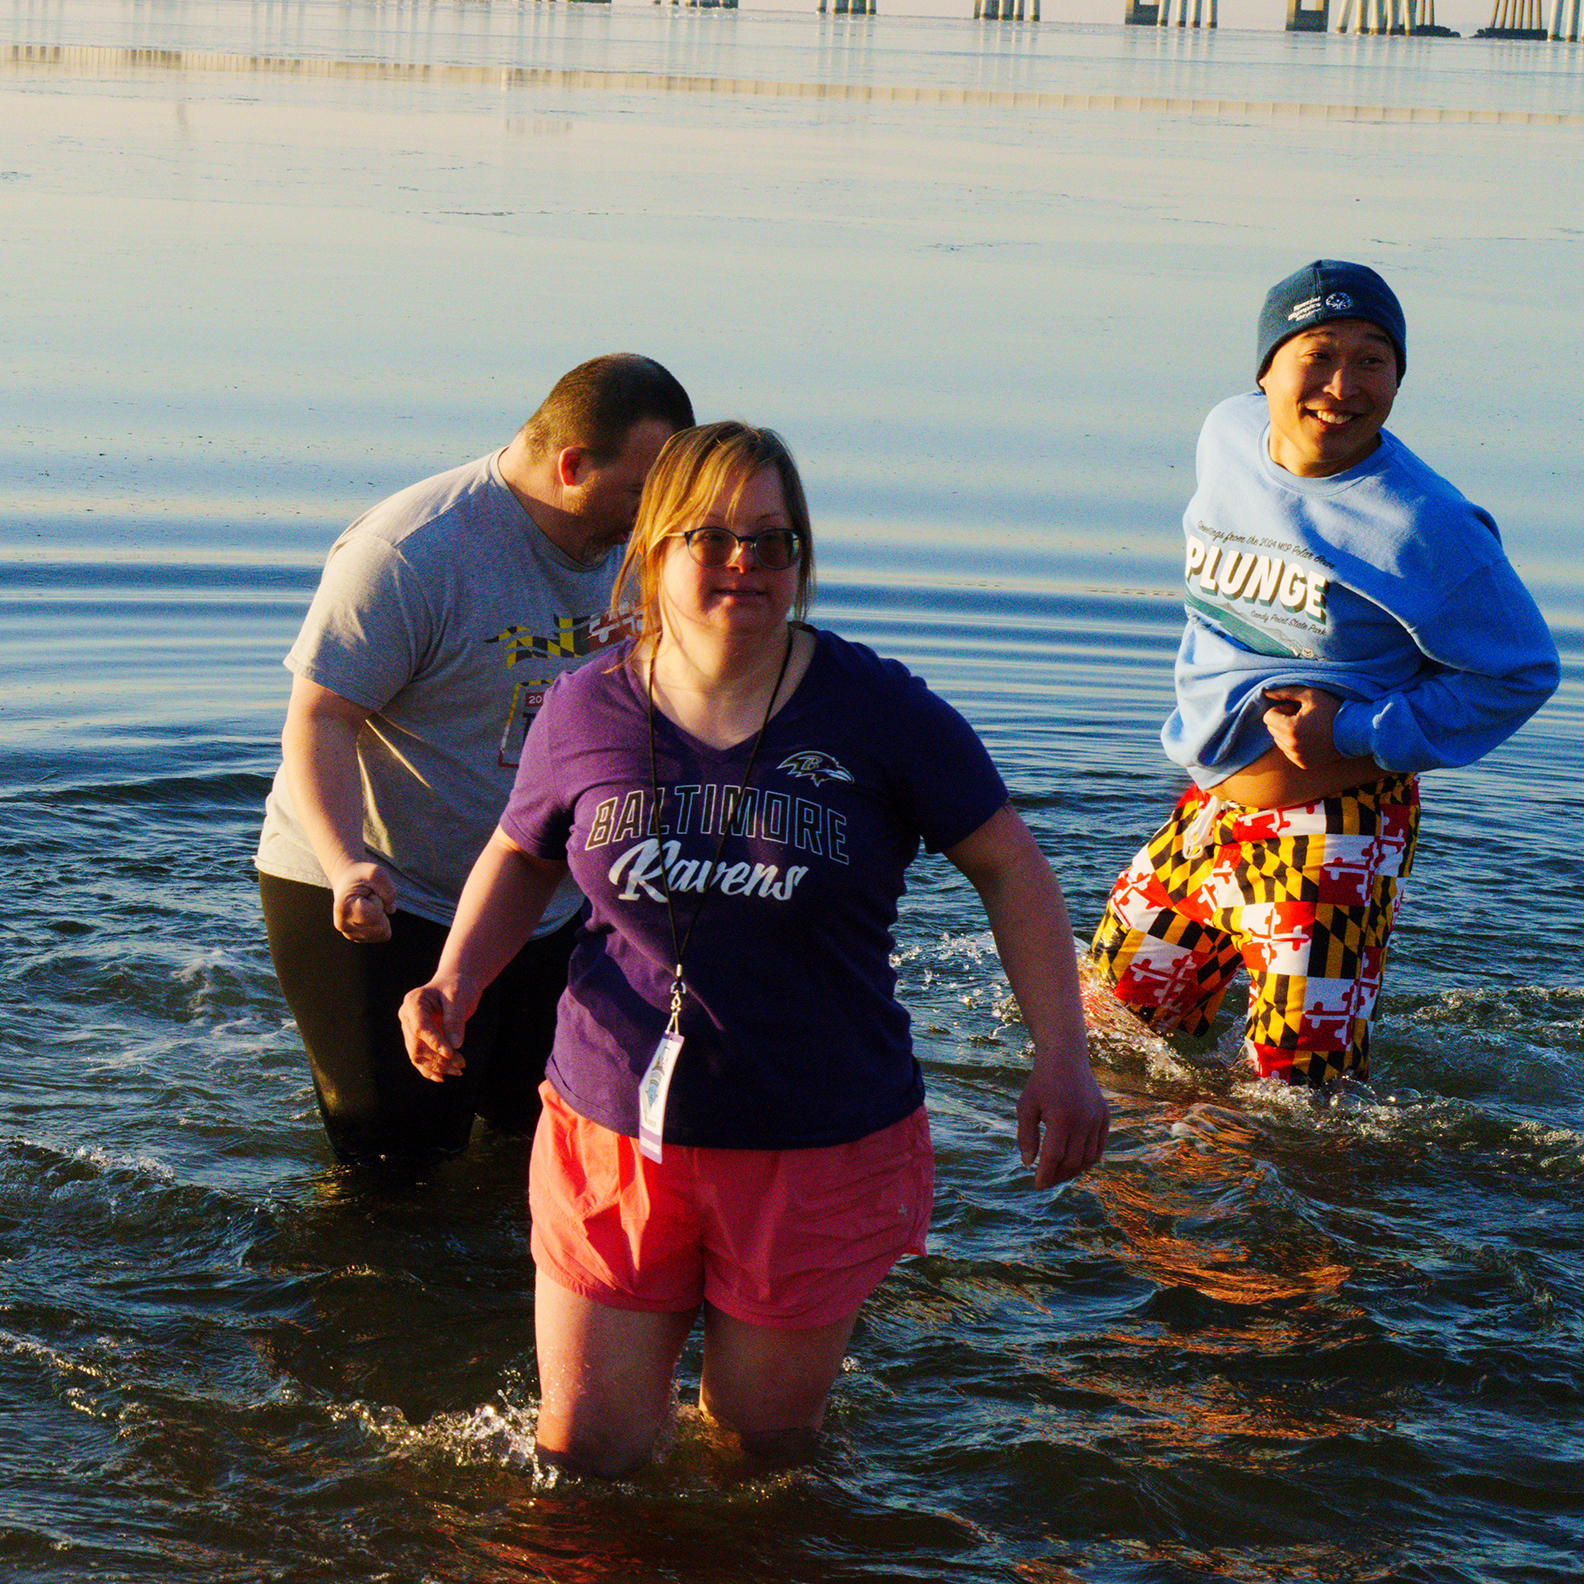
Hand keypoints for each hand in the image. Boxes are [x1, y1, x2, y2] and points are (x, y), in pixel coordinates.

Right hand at [330, 862, 395, 942]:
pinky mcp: (356, 937)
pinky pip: (381, 936)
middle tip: (370, 899)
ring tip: (369, 904)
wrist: (346, 878)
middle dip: (382, 910)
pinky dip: (380, 923)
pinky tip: (369, 912)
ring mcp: (349, 933)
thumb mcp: (377, 872)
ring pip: (383, 934)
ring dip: (381, 917)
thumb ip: (388, 890)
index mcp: (344, 909)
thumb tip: (390, 911)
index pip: (376, 915)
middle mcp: (343, 925)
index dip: (379, 901)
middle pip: (382, 929)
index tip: (368, 892)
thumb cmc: (361, 875)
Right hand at [400, 981, 469, 1082]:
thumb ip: (455, 1019)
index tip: (451, 1053)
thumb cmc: (457, 986)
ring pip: (417, 1055)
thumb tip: (455, 1045)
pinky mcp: (417, 1039)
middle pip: (416, 1045)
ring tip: (459, 1069)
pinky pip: (419, 1058)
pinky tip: (443, 1076)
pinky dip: (430, 1069)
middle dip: (438, 1058)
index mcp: (413, 1002)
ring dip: (437, 1066)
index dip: (434, 1042)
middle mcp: (407, 1016)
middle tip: (461, 1064)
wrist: (456, 983)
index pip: (420, 1027)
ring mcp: (410, 1029)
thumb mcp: (459, 997)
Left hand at [1017, 1046, 1109, 1188]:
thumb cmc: (1041, 1082)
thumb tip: (1029, 1163)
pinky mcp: (1105, 1116)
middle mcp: (1083, 1121)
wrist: (1065, 1056)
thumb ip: (1026, 1135)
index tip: (1037, 1186)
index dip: (1045, 1175)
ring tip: (1059, 1173)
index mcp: (1061, 1118)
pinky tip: (1075, 1162)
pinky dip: (1088, 1159)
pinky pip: (1100, 1147)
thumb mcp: (1026, 1106)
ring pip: (1089, 1158)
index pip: (1054, 1157)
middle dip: (1058, 1175)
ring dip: (1074, 1170)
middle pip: (1072, 1162)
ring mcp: (1097, 1119)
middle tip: (1046, 1180)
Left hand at [1261, 686, 1342, 768]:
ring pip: (1279, 741)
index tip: (1295, 708)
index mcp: (1291, 728)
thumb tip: (1265, 692)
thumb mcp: (1311, 695)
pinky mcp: (1303, 764)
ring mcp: (1297, 757)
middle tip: (1302, 717)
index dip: (1281, 709)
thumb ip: (1286, 691)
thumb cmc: (1332, 710)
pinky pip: (1288, 752)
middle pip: (1272, 729)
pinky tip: (1311, 738)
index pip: (1268, 717)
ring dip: (1287, 733)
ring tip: (1307, 727)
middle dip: (1282, 721)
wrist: (1354, 732)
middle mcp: (1291, 746)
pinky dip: (1294, 744)